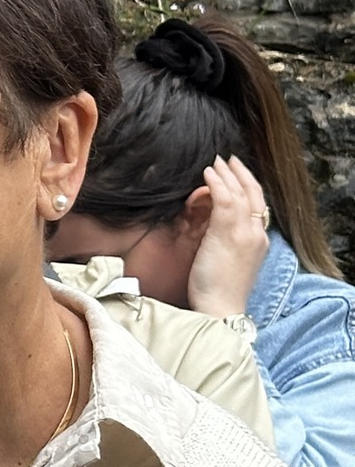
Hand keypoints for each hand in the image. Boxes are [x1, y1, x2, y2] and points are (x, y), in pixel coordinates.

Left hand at [187, 155, 270, 317]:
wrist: (221, 308)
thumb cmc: (218, 291)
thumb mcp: (226, 260)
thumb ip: (224, 240)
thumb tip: (212, 226)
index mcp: (258, 240)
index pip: (257, 205)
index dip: (248, 186)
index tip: (237, 174)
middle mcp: (256, 234)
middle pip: (253, 194)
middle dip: (241, 173)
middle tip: (228, 158)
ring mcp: (244, 233)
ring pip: (240, 194)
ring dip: (227, 174)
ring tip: (215, 161)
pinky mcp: (228, 234)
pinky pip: (225, 200)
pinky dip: (217, 184)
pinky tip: (207, 175)